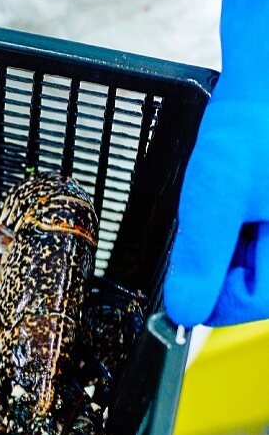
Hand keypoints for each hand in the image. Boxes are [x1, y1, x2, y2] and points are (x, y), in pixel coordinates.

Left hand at [165, 0, 268, 326]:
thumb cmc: (257, 121)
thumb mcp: (216, 194)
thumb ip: (200, 258)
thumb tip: (183, 312)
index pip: (250, 300)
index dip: (205, 295)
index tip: (174, 282)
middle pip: (254, 276)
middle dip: (218, 257)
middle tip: (203, 219)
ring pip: (255, 251)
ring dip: (227, 234)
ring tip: (223, 192)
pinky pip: (260, 225)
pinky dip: (240, 213)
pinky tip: (235, 184)